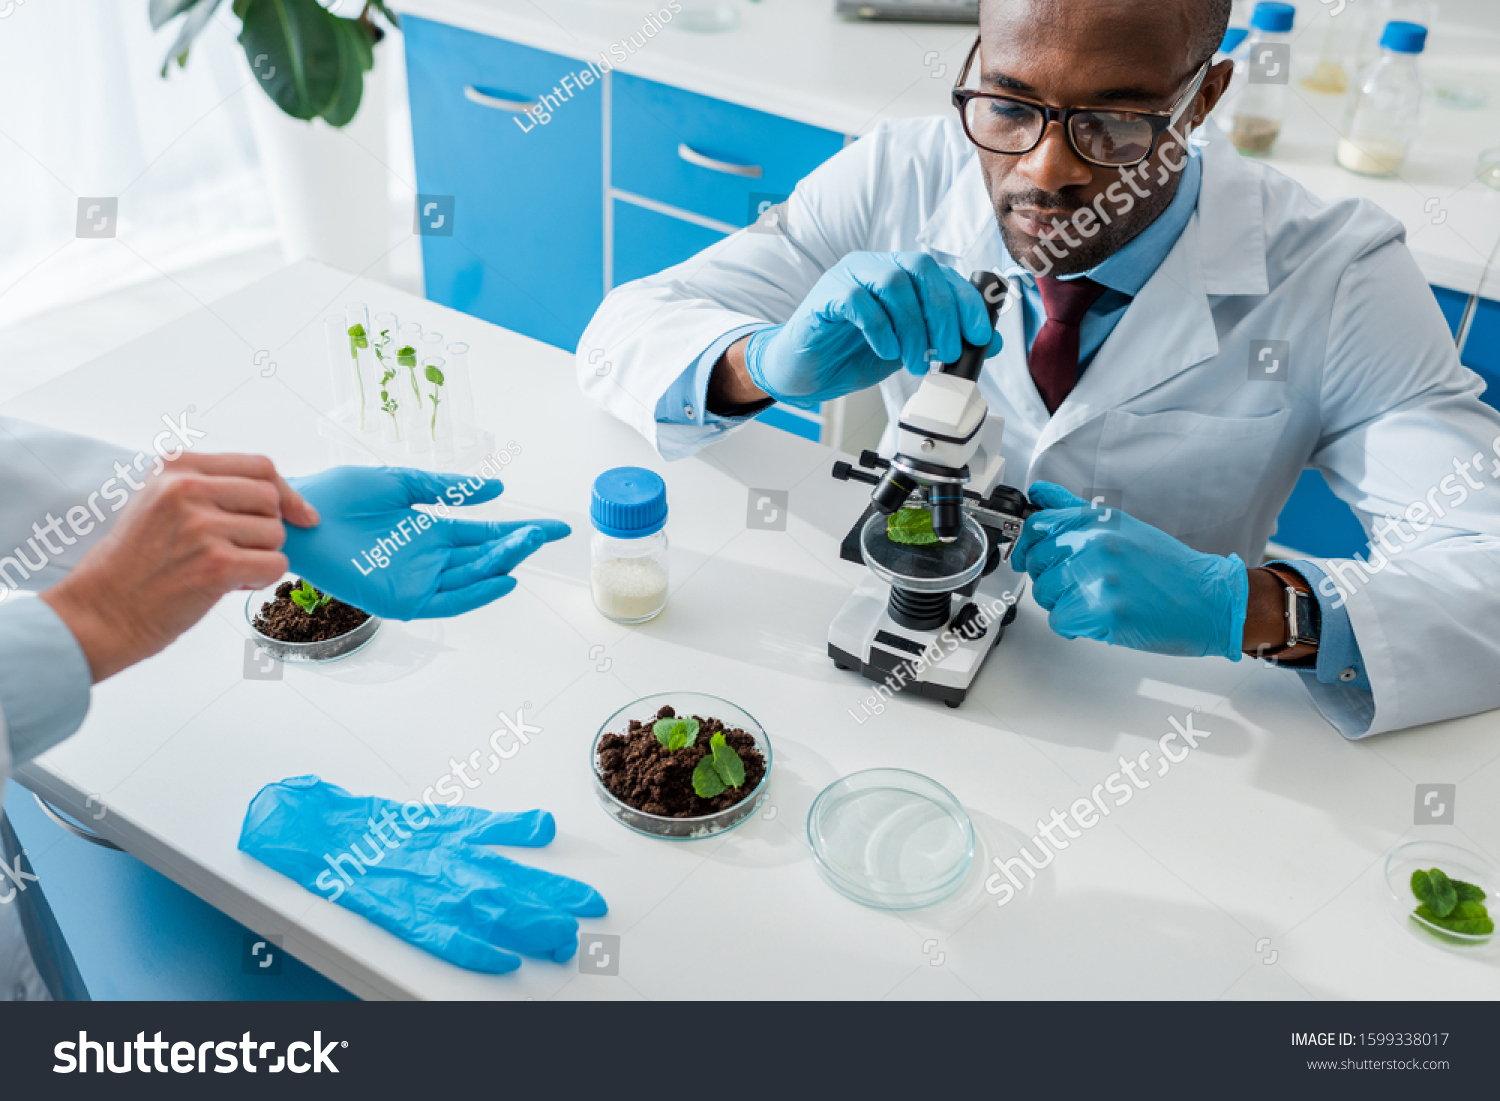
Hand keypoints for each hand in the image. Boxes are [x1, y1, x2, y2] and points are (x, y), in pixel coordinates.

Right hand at [41, 453, 318, 681]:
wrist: (100, 612)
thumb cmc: (136, 564)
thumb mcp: (160, 502)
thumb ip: (212, 490)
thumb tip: (285, 499)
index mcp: (176, 467)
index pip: (259, 466)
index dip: (287, 492)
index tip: (301, 514)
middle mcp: (187, 488)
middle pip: (271, 499)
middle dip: (268, 529)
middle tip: (237, 550)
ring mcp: (202, 526)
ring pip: (276, 534)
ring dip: (260, 557)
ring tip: (222, 570)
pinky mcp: (216, 564)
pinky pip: (275, 564)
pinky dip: (261, 580)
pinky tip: (227, 586)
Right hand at [239, 776, 606, 973]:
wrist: (331, 835)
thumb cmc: (391, 828)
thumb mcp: (455, 817)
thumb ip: (504, 825)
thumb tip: (546, 824)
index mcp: (465, 846)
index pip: (525, 871)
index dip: (562, 889)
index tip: (591, 902)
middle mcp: (453, 870)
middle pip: (515, 897)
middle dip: (552, 915)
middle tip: (582, 928)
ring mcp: (429, 896)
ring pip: (489, 918)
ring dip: (527, 932)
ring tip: (559, 943)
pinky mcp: (406, 918)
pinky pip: (447, 939)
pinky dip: (477, 951)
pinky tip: (503, 962)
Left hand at [282, 466, 568, 619]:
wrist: (296, 514)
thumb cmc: (337, 496)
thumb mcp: (402, 483)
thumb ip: (447, 489)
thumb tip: (495, 488)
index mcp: (429, 533)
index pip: (484, 536)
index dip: (518, 531)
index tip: (553, 527)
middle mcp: (427, 560)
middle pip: (483, 558)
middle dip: (516, 545)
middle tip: (545, 532)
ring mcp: (415, 580)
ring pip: (471, 577)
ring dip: (502, 563)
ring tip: (528, 544)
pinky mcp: (399, 598)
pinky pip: (447, 601)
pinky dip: (476, 594)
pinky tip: (502, 579)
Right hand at [741, 252, 1003, 408]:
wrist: (806, 373)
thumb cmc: (853, 355)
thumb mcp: (910, 350)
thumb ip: (945, 340)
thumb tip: (989, 340)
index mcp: (899, 274)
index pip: (942, 274)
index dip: (966, 302)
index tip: (979, 336)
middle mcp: (875, 266)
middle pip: (921, 269)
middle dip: (944, 314)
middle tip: (949, 353)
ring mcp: (848, 276)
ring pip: (893, 282)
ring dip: (914, 327)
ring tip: (914, 362)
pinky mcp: (826, 296)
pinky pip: (858, 300)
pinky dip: (881, 329)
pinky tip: (886, 352)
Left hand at [1010, 482, 1248, 659]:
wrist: (1210, 600)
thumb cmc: (1169, 568)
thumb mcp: (1122, 527)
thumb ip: (1074, 510)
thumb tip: (1038, 493)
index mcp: (1098, 522)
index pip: (1037, 526)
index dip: (1026, 546)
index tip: (1028, 558)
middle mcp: (1094, 544)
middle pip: (1036, 563)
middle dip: (1050, 578)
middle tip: (1080, 585)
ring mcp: (1098, 577)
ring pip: (1045, 594)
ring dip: (1063, 603)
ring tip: (1096, 600)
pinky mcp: (1103, 611)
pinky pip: (1060, 620)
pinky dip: (1074, 625)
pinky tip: (1099, 619)